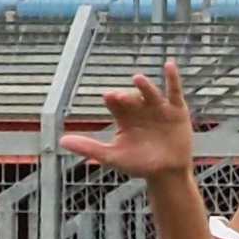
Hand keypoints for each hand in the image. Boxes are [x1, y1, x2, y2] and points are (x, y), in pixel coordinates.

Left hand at [61, 61, 195, 185]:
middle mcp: (140, 108)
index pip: (117, 104)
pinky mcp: (176, 109)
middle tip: (119, 97)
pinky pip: (174, 91)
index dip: (113, 100)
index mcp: (125, 116)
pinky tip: (169, 65)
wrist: (166, 173)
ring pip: (150, 93)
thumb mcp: (112, 157)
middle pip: (133, 98)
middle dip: (127, 97)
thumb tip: (61, 141)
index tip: (109, 97)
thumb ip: (88, 148)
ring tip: (137, 79)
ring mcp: (159, 107)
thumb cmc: (139, 164)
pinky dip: (172, 78)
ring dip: (144, 86)